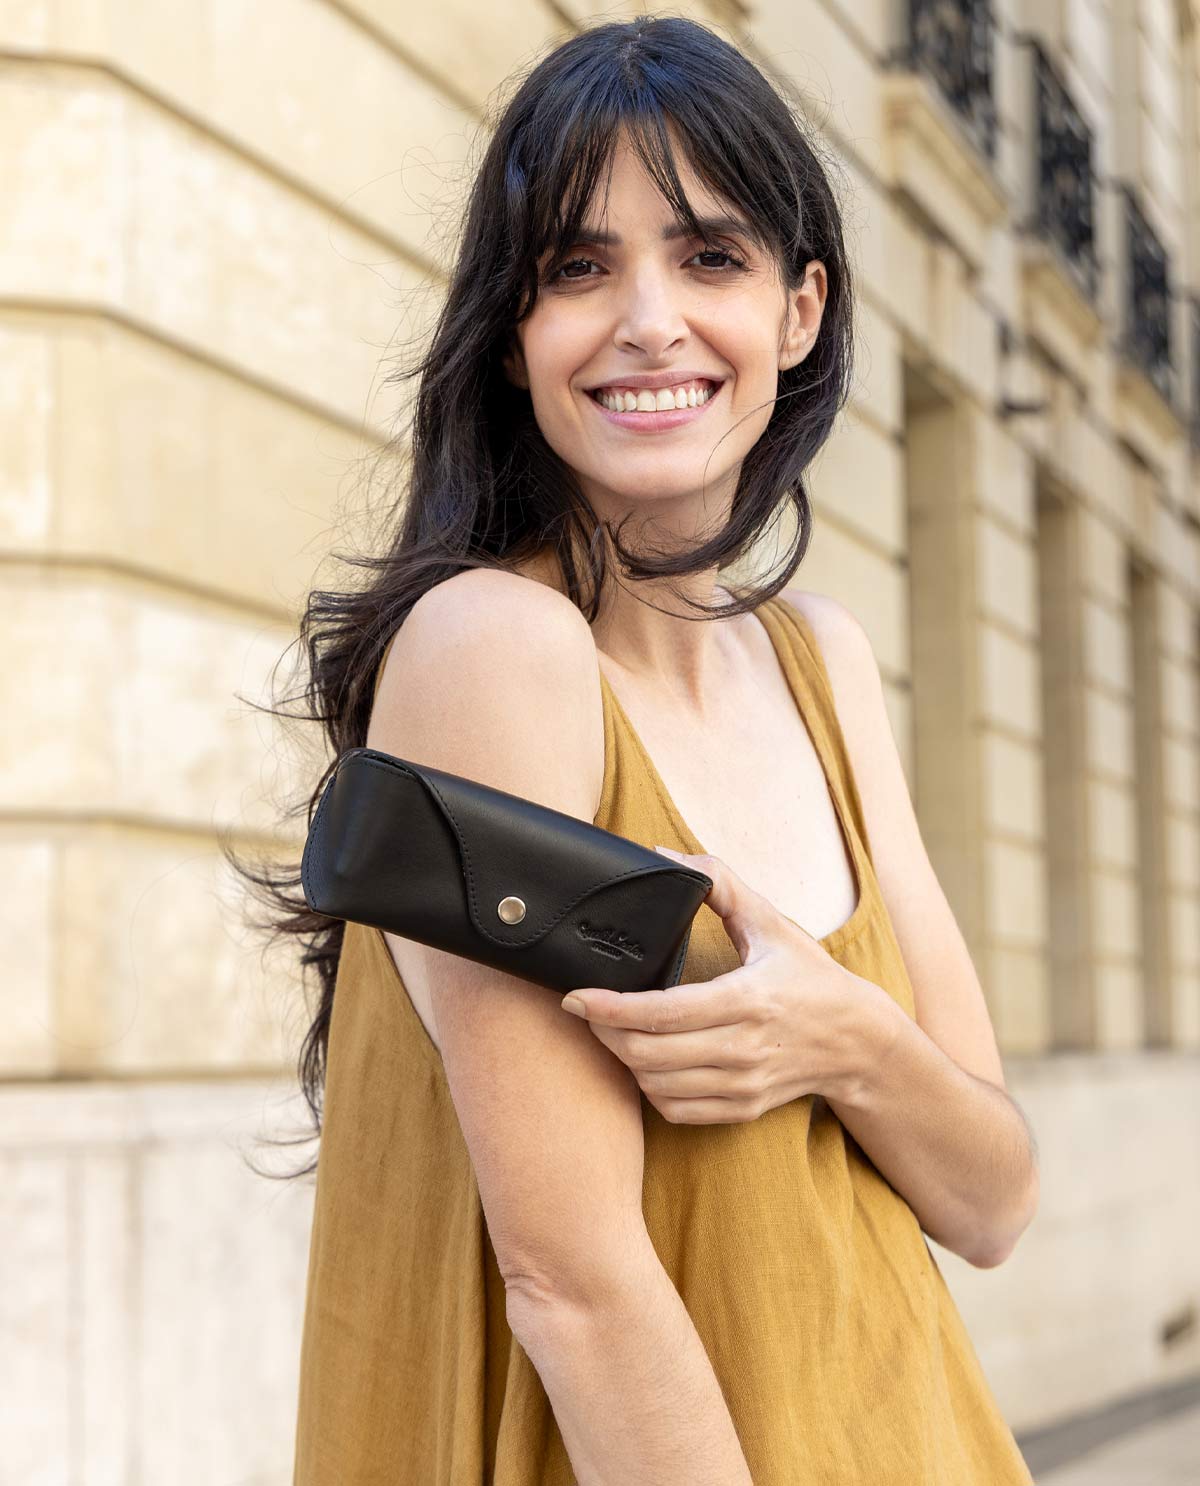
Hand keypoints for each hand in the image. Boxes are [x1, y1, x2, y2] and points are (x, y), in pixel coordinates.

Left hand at [559, 846, 875, 1123]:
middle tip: (587, 1009)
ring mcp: (743, 1084)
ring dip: (624, 1060)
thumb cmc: (810, 977)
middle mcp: (744, 1048)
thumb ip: (721, 885)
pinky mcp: (743, 1108)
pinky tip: (646, 1062)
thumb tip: (666, 857)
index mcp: (748, 999)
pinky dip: (650, 1088)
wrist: (858, 1041)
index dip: (611, 1008)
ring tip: (613, 1031)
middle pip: (649, 1053)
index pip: (663, 1012)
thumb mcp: (772, 923)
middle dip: (605, 1032)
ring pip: (656, 1085)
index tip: (576, 997)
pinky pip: (676, 1109)